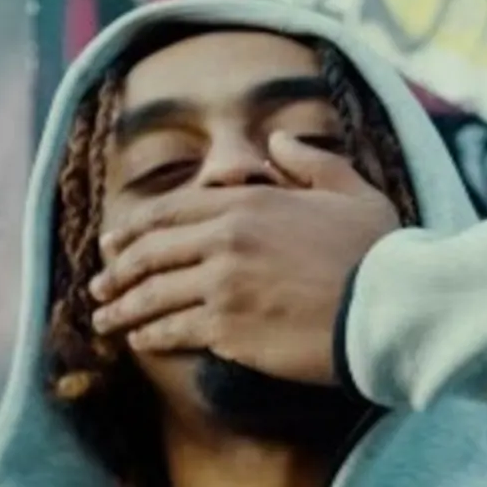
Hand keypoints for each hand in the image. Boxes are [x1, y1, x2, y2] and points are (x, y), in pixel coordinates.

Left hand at [90, 133, 401, 383]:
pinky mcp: (227, 329)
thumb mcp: (349, 189)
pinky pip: (172, 331)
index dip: (136, 229)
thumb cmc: (377, 252)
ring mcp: (222, 286)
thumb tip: (277, 143)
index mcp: (249, 202)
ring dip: (122, 309)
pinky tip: (140, 342)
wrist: (389, 307)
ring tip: (104, 321)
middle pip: (151, 253)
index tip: (114, 243)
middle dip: (117, 271)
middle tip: (98, 286)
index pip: (172, 211)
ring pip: (153, 295)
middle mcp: (226, 239)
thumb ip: (309, 163)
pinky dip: (150, 337)